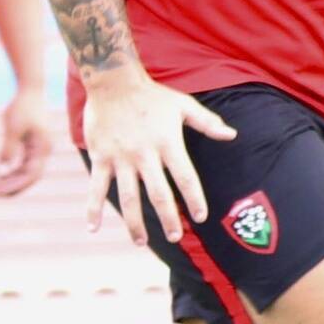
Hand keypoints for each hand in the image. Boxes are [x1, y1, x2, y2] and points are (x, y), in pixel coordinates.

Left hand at [0, 90, 64, 198]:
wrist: (30, 89)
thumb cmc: (22, 106)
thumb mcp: (12, 127)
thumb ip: (9, 148)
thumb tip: (3, 167)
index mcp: (42, 148)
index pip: (31, 175)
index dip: (15, 186)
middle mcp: (43, 151)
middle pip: (30, 177)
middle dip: (12, 187)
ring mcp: (38, 149)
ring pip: (26, 172)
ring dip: (11, 180)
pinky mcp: (32, 145)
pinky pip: (23, 164)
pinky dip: (12, 171)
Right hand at [77, 67, 232, 240]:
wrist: (112, 81)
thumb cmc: (152, 95)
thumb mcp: (183, 105)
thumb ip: (207, 123)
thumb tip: (232, 135)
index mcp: (168, 143)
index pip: (186, 177)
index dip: (195, 199)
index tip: (201, 216)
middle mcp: (145, 154)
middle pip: (159, 194)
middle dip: (168, 218)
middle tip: (175, 237)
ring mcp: (120, 157)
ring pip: (128, 197)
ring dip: (134, 223)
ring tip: (141, 242)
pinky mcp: (100, 157)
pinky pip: (96, 187)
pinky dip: (92, 209)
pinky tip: (92, 228)